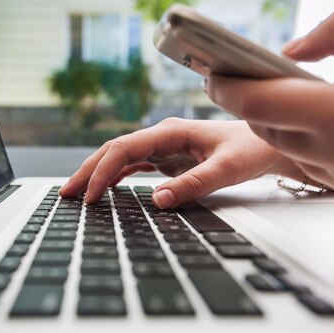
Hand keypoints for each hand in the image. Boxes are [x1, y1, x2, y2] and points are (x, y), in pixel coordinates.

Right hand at [60, 118, 301, 207]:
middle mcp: (161, 136)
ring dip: (96, 174)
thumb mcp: (226, 170)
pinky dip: (113, 177)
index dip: (103, 171)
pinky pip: (132, 165)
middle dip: (88, 171)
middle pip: (113, 150)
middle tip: (66, 194)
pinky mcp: (166, 157)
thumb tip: (157, 201)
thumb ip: (193, 184)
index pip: (125, 149)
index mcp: (171, 132)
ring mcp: (162, 146)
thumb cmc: (251, 150)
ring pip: (119, 157)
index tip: (91, 195)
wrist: (267, 143)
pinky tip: (103, 190)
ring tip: (77, 194)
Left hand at [207, 9, 333, 219]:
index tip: (214, 72)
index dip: (228, 87)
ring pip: (296, 155)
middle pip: (269, 132)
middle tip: (254, 78)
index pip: (259, 104)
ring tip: (306, 97)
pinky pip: (329, 173)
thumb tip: (293, 50)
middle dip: (254, 105)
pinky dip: (324, 148)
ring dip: (289, 127)